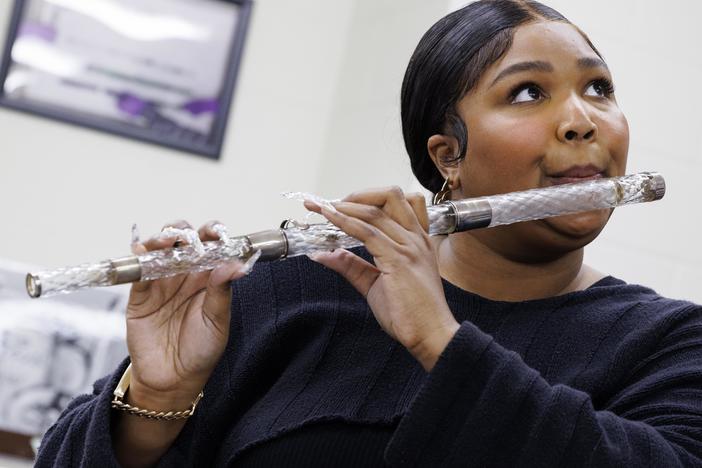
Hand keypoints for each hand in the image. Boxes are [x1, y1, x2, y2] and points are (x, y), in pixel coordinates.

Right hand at [125, 220, 248, 409]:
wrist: (173, 380)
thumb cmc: (201, 351)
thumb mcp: (217, 322)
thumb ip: (222, 291)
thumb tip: (235, 264)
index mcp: (208, 277)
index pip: (211, 247)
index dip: (213, 234)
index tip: (216, 232)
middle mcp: (185, 275)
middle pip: (182, 241)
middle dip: (184, 231)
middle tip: (189, 238)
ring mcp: (161, 282)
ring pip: (159, 250)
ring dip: (161, 239)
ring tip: (167, 241)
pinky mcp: (140, 295)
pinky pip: (138, 271)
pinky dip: (138, 258)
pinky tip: (142, 251)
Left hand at [305, 187, 459, 370]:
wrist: (431, 335)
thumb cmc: (412, 314)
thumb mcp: (375, 284)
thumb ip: (353, 266)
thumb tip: (326, 254)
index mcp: (417, 241)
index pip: (397, 203)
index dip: (366, 197)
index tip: (339, 203)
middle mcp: (416, 238)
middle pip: (390, 195)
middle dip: (358, 194)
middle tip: (333, 204)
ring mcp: (409, 247)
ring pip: (375, 211)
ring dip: (344, 206)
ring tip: (324, 208)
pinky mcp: (398, 259)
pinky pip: (367, 232)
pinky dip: (345, 222)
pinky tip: (330, 219)